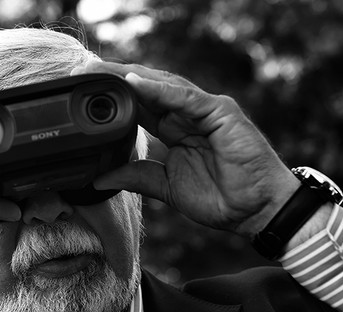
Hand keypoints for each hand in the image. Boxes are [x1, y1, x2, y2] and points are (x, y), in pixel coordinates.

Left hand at [79, 62, 299, 237]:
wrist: (256, 211)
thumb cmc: (221, 198)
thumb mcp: (166, 187)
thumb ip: (136, 178)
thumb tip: (100, 178)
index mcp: (176, 129)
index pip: (141, 106)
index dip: (115, 97)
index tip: (86, 92)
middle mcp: (189, 115)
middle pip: (149, 89)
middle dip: (118, 78)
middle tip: (87, 70)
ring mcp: (205, 111)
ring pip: (165, 86)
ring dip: (133, 77)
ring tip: (105, 70)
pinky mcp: (221, 113)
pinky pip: (186, 99)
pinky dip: (161, 90)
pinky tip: (137, 83)